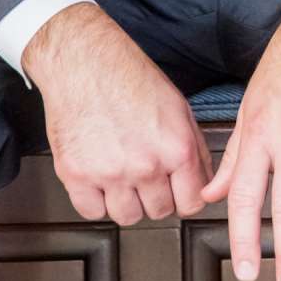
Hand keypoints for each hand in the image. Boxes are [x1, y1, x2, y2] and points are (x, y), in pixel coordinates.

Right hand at [28, 4, 210, 225]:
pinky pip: (92, 212)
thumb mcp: (179, 108)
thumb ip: (195, 148)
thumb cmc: (130, 78)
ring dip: (127, 202)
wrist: (85, 63)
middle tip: (147, 178)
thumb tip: (204, 180)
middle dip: (157, 197)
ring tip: (124, 177)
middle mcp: (146, 165)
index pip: (192, 202)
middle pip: (160, 211)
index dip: (186, 197)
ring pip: (127, 217)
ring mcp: (110, 173)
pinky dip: (96, 202)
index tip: (178, 192)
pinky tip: (101, 181)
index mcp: (176, 148)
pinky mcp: (76, 176)